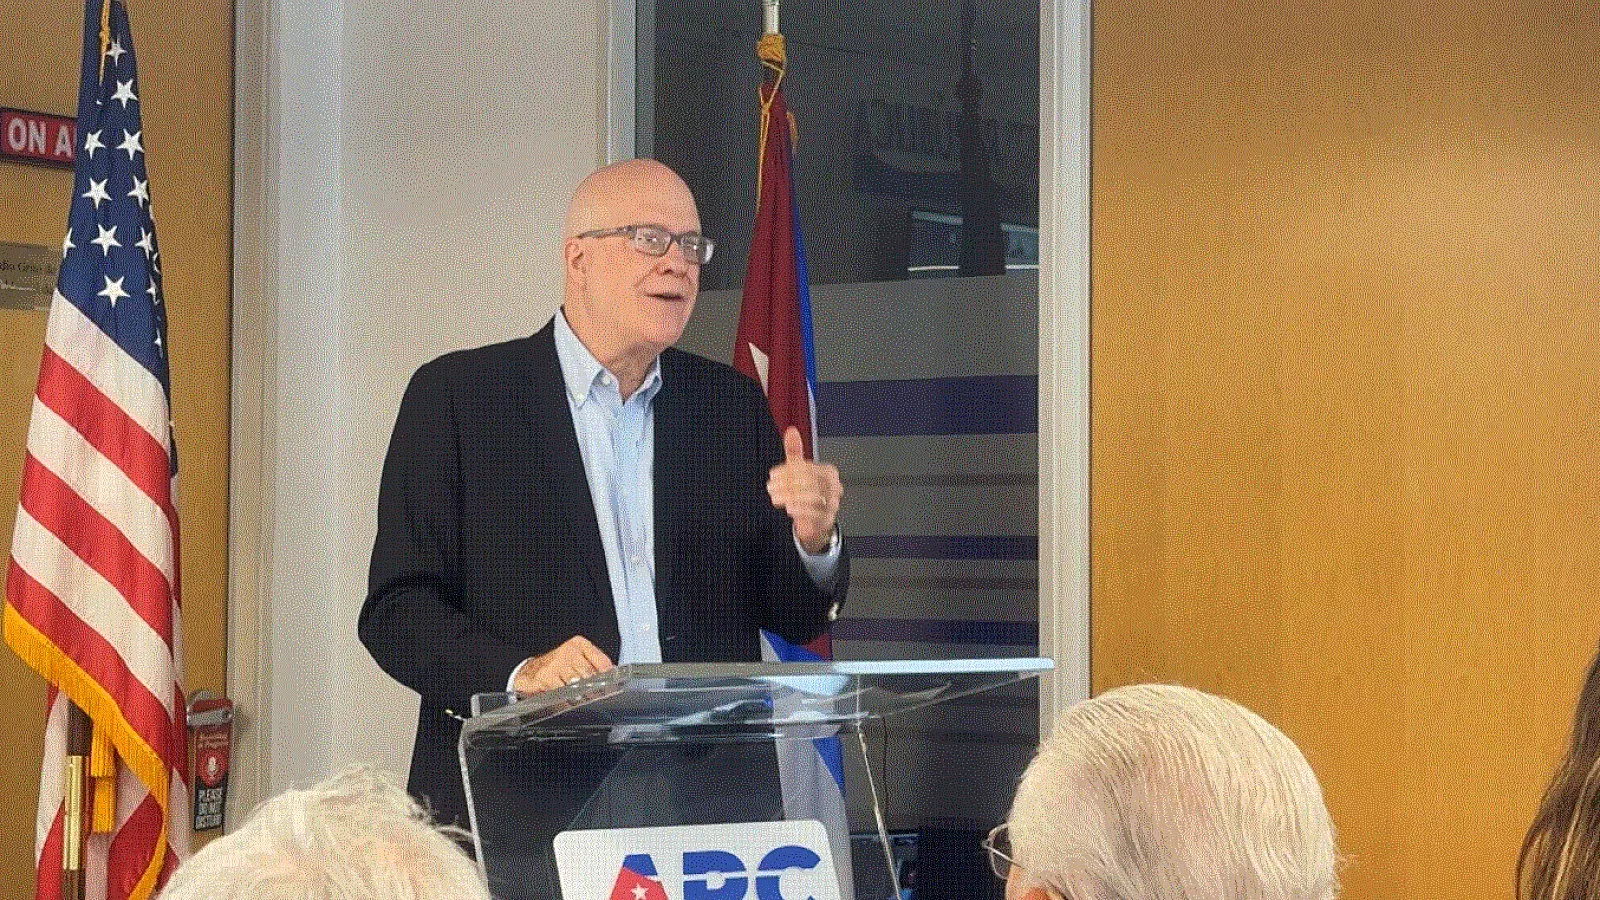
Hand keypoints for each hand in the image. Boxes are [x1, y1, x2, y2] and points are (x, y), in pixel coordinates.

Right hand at [512, 636, 613, 693]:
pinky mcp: (544, 677)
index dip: (608, 677)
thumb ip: (596, 665)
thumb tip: (613, 675)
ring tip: (579, 697)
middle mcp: (567, 652)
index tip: (611, 686)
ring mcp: (555, 664)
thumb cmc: (558, 666)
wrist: (531, 671)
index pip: (601, 661)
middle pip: (589, 675)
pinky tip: (564, 697)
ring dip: (580, 695)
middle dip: (594, 688)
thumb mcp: (578, 659)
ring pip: (576, 684)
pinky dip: (565, 698)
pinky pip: (561, 692)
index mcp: (579, 645)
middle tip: (595, 696)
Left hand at [767, 426, 842, 554]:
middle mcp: (834, 487)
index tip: (772, 475)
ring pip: (812, 497)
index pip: (808, 468)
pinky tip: (788, 507)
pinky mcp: (827, 519)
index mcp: (829, 472)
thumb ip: (794, 451)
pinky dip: (799, 509)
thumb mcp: (798, 471)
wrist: (813, 520)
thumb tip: (791, 430)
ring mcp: (833, 504)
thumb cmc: (806, 492)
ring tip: (775, 497)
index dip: (788, 470)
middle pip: (810, 482)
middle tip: (771, 487)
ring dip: (790, 497)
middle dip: (787, 484)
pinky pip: (814, 513)